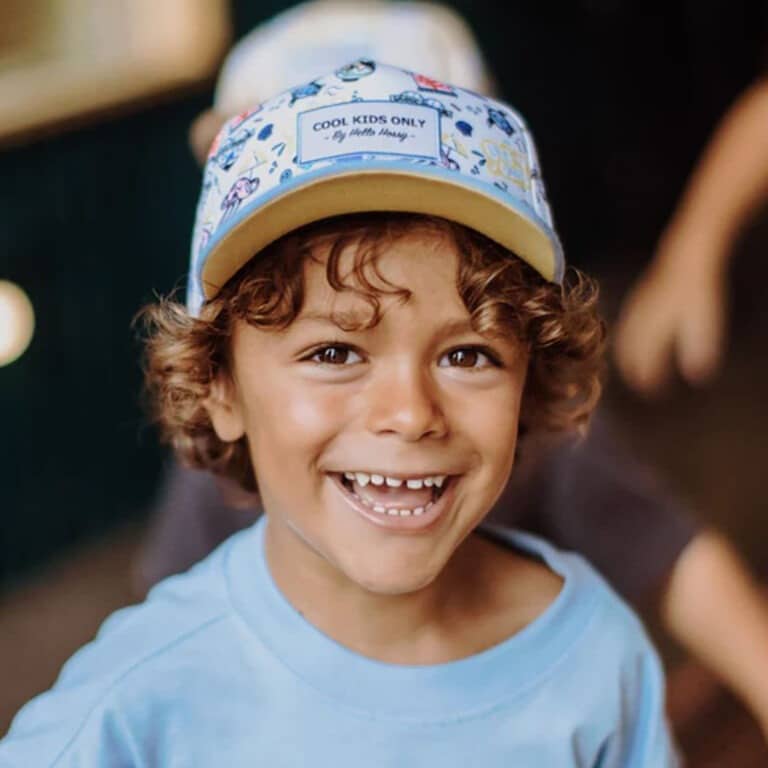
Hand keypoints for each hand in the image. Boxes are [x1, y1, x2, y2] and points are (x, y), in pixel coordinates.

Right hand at [613, 239, 727, 395]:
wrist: (686, 256)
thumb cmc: (696, 291)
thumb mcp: (704, 323)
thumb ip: (698, 350)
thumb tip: (698, 376)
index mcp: (652, 332)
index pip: (646, 364)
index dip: (648, 380)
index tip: (651, 393)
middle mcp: (639, 323)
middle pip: (628, 354)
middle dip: (631, 372)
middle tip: (637, 385)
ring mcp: (635, 310)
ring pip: (623, 341)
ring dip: (625, 357)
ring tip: (629, 369)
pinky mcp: (636, 300)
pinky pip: (624, 327)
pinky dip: (625, 341)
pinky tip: (629, 341)